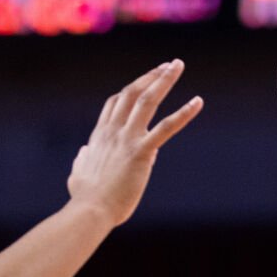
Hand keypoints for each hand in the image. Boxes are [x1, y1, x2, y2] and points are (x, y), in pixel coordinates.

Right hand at [67, 61, 203, 226]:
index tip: (145, 81)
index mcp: (100, 136)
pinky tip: (198, 102)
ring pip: (147, 100)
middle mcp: (113, 131)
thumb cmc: (84, 198)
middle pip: (132, 93)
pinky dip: (184, 113)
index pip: (115, 103)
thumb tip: (84, 152)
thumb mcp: (78, 173)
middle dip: (151, 76)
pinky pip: (166, 127)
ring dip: (164, 80)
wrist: (90, 211)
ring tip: (178, 65)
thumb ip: (82, 160)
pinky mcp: (141, 152)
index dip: (131, 89)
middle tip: (168, 65)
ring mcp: (127, 139)